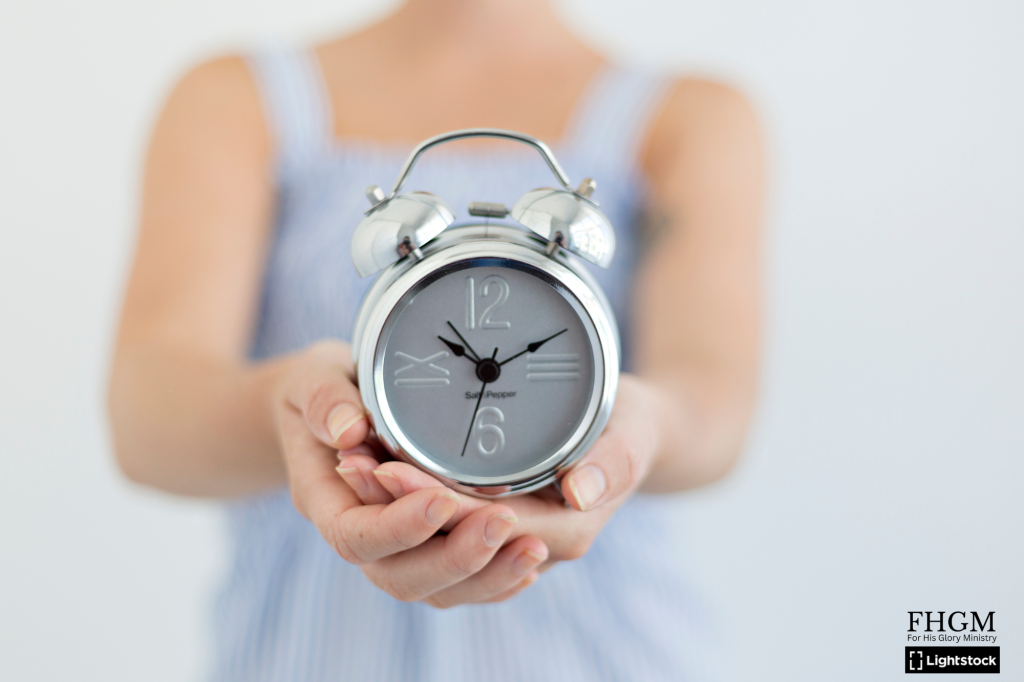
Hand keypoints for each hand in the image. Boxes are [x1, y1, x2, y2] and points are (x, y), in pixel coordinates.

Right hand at [272, 340, 548, 606]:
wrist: (325, 408)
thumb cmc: (321, 389)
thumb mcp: (313, 379)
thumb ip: (324, 400)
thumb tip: (349, 429)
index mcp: (325, 501)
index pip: (356, 536)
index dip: (399, 526)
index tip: (442, 499)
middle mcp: (361, 536)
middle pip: (402, 577)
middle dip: (457, 557)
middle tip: (506, 522)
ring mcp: (394, 550)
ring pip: (436, 590)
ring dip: (487, 575)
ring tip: (535, 548)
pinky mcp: (425, 549)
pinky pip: (457, 585)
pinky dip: (493, 581)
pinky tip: (529, 565)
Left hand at [338, 374, 661, 570]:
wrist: (632, 433)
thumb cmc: (631, 426)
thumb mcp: (632, 431)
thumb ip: (612, 462)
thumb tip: (582, 492)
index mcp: (565, 531)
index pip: (488, 528)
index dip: (436, 503)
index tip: (392, 466)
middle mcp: (532, 549)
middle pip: (451, 547)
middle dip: (399, 510)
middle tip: (357, 465)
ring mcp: (506, 546)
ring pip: (435, 554)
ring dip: (392, 515)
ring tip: (356, 468)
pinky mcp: (487, 533)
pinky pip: (437, 540)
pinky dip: (403, 514)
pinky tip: (374, 478)